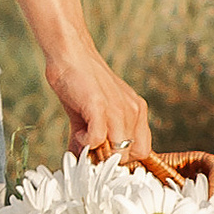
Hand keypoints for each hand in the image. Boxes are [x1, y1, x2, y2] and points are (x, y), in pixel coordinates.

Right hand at [42, 38, 152, 162]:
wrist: (71, 53)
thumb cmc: (81, 81)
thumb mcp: (94, 112)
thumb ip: (93, 136)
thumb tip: (82, 157)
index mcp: (136, 111)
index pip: (142, 150)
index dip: (121, 159)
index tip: (102, 157)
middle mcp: (133, 111)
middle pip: (130, 155)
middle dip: (108, 160)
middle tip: (90, 149)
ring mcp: (118, 109)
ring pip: (118, 152)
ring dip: (97, 153)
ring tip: (82, 140)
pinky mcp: (100, 108)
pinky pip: (98, 139)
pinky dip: (85, 143)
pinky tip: (77, 132)